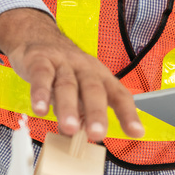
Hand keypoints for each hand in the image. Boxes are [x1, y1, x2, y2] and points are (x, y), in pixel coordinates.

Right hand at [0, 8, 143, 140]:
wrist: (39, 37)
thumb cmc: (65, 68)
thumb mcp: (78, 89)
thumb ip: (80, 113)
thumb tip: (79, 136)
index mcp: (100, 76)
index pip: (119, 95)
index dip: (128, 114)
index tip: (136, 132)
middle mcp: (85, 68)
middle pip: (94, 90)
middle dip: (97, 113)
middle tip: (97, 134)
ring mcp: (62, 63)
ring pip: (67, 85)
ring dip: (69, 107)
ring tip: (69, 128)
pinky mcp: (40, 60)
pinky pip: (42, 76)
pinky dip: (41, 93)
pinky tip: (40, 109)